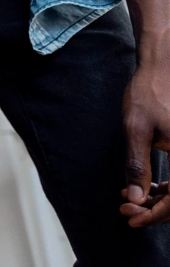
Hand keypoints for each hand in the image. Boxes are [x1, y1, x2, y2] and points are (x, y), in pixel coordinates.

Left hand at [122, 52, 169, 225]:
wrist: (160, 71)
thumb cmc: (147, 95)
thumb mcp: (136, 129)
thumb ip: (137, 164)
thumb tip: (134, 197)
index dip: (156, 215)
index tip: (131, 218)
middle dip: (155, 210)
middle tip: (126, 208)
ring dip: (159, 201)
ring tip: (129, 199)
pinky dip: (164, 189)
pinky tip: (141, 187)